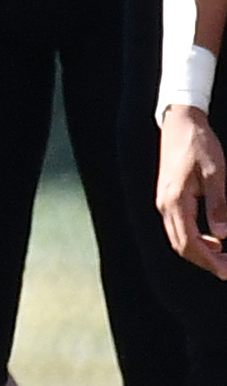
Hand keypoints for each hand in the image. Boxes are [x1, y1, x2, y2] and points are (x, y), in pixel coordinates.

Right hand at [161, 105, 226, 276]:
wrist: (180, 123)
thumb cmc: (199, 145)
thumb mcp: (215, 173)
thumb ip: (218, 205)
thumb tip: (223, 236)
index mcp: (175, 200)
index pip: (189, 241)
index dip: (209, 260)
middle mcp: (165, 205)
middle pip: (181, 245)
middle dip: (205, 261)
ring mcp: (164, 202)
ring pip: (179, 238)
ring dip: (200, 251)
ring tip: (224, 258)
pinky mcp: (168, 198)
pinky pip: (179, 227)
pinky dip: (195, 239)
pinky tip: (214, 239)